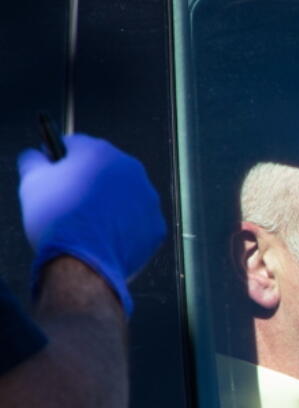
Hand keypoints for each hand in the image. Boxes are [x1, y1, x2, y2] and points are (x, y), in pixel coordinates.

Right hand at [18, 134, 165, 314]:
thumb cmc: (56, 219)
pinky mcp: (157, 226)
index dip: (60, 159)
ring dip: (109, 205)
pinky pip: (139, 223)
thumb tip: (38, 155)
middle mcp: (131, 170)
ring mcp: (149, 199)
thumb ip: (34, 159)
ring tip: (88, 225)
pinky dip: (125, 230)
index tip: (52, 172)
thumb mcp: (32, 181)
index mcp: (99, 152)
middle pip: (104, 170)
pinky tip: (107, 239)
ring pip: (125, 196)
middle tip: (69, 203)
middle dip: (88, 182)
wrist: (83, 262)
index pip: (76, 146)